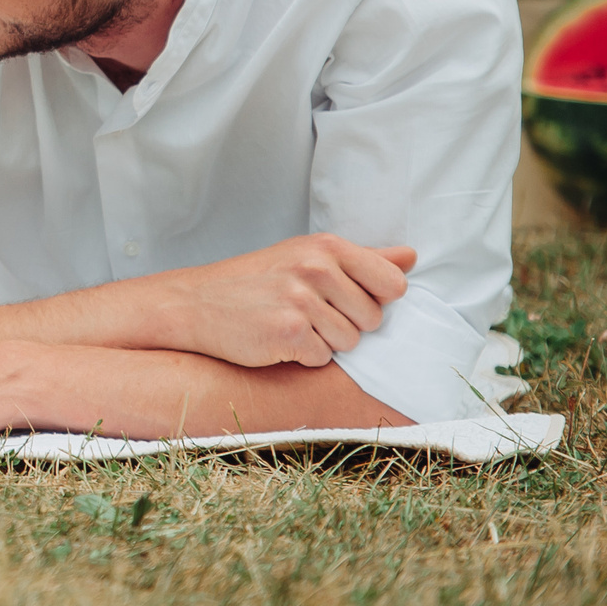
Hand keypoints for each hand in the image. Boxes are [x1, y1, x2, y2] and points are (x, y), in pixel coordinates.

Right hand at [162, 234, 416, 367]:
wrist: (194, 303)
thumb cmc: (254, 282)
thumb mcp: (306, 257)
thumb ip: (363, 260)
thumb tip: (411, 258)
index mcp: (326, 247)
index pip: (393, 284)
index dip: (373, 299)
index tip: (342, 298)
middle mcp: (316, 268)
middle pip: (373, 319)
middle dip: (346, 325)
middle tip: (305, 313)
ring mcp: (301, 300)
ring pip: (350, 343)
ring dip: (324, 343)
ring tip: (290, 325)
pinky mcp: (288, 332)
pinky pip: (322, 358)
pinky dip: (302, 356)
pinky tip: (276, 339)